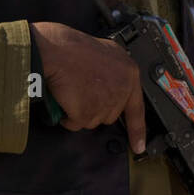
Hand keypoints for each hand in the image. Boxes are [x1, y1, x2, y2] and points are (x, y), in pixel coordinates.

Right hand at [30, 21, 145, 153]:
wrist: (54, 50)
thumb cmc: (71, 47)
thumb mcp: (105, 52)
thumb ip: (114, 70)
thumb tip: (111, 83)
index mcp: (129, 72)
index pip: (137, 108)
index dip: (138, 130)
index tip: (139, 147)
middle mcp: (122, 89)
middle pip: (110, 114)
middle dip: (94, 107)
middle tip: (81, 90)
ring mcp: (106, 103)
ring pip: (92, 120)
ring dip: (80, 111)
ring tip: (71, 90)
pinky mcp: (88, 113)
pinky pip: (76, 123)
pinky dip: (67, 116)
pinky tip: (64, 98)